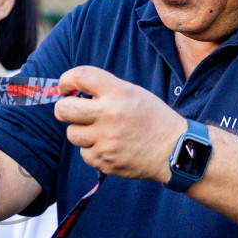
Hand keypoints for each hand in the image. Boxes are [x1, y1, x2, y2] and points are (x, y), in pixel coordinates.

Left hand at [54, 66, 184, 181]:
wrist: (175, 150)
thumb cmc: (153, 118)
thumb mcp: (134, 93)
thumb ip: (105, 91)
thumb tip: (73, 94)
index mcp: (118, 92)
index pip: (80, 76)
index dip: (66, 80)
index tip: (65, 87)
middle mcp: (109, 115)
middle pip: (63, 110)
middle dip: (62, 108)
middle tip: (70, 110)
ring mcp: (106, 140)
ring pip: (72, 134)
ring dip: (80, 131)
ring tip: (99, 131)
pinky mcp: (105, 161)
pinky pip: (84, 154)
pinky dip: (93, 150)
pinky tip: (109, 146)